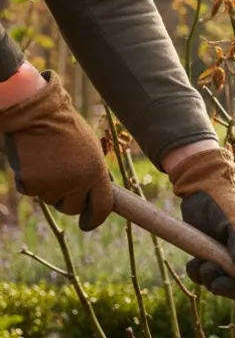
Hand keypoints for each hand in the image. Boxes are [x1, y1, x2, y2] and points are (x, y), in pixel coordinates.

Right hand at [0, 70, 113, 231]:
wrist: (36, 112)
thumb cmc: (64, 128)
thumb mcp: (90, 150)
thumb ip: (93, 174)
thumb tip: (95, 197)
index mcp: (97, 173)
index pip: (102, 207)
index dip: (94, 219)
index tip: (87, 224)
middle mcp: (79, 182)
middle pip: (72, 208)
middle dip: (66, 200)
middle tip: (59, 181)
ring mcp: (55, 184)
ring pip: (49, 199)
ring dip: (46, 186)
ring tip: (46, 161)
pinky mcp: (32, 183)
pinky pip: (30, 191)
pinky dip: (28, 180)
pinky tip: (31, 160)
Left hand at [165, 147, 234, 321]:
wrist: (200, 184)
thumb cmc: (225, 201)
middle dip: (228, 289)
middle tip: (213, 282)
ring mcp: (226, 256)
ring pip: (221, 282)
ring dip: (209, 279)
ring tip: (201, 264)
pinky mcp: (208, 254)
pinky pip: (204, 275)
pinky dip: (197, 273)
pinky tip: (193, 261)